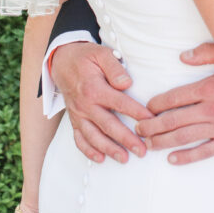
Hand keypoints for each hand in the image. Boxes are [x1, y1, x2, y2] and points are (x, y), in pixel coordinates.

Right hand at [51, 41, 151, 162]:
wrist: (61, 60)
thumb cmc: (85, 57)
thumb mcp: (101, 54)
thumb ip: (115, 68)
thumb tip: (127, 83)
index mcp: (94, 88)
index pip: (120, 103)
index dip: (137, 113)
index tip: (151, 121)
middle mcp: (85, 105)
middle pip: (108, 125)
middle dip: (126, 140)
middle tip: (142, 150)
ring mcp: (78, 114)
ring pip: (93, 136)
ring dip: (109, 149)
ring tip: (124, 159)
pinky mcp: (74, 118)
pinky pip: (79, 138)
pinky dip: (88, 150)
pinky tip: (100, 158)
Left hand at [136, 43, 213, 164]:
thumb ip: (206, 54)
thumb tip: (182, 56)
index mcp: (209, 87)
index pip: (174, 97)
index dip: (156, 104)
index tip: (146, 107)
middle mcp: (211, 109)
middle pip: (173, 120)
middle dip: (152, 125)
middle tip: (137, 129)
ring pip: (184, 137)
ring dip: (163, 141)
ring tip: (148, 144)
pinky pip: (204, 151)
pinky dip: (186, 157)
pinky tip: (172, 159)